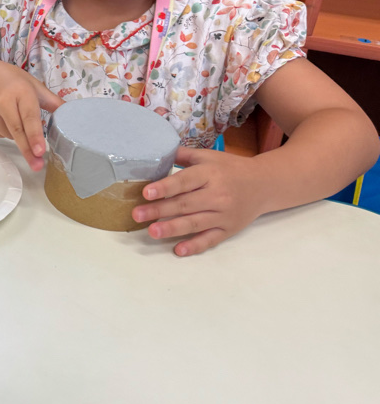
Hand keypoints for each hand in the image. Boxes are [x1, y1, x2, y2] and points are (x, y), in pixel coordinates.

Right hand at [0, 61, 61, 170]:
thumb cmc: (12, 81)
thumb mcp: (33, 85)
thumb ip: (52, 101)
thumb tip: (72, 115)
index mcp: (20, 90)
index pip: (29, 116)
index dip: (35, 135)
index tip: (40, 151)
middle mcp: (2, 100)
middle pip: (17, 131)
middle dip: (28, 151)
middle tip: (37, 166)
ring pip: (9, 135)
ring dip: (17, 135)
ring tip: (12, 115)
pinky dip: (4, 132)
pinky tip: (1, 117)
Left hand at [132, 147, 268, 256]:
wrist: (264, 184)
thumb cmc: (230, 168)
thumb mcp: (208, 156)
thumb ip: (183, 155)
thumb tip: (155, 153)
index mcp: (210, 174)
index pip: (184, 181)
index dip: (165, 188)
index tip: (146, 193)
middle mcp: (217, 195)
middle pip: (185, 204)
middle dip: (159, 210)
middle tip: (137, 215)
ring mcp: (224, 215)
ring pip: (195, 223)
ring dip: (172, 229)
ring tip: (152, 232)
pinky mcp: (229, 230)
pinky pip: (211, 239)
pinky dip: (195, 246)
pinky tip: (179, 250)